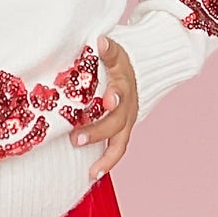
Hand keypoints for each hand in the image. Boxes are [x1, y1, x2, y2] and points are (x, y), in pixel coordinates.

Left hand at [72, 35, 137, 175]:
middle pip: (116, 121)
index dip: (115, 95)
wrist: (141, 74)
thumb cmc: (119, 64)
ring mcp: (127, 121)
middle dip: (98, 131)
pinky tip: (92, 175)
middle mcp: (128, 106)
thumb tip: (100, 41)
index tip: (108, 99)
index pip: (120, 90)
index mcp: (123, 85)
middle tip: (77, 138)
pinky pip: (116, 150)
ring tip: (92, 172)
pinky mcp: (123, 131)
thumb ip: (108, 50)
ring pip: (119, 142)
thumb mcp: (117, 54)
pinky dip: (106, 163)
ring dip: (105, 157)